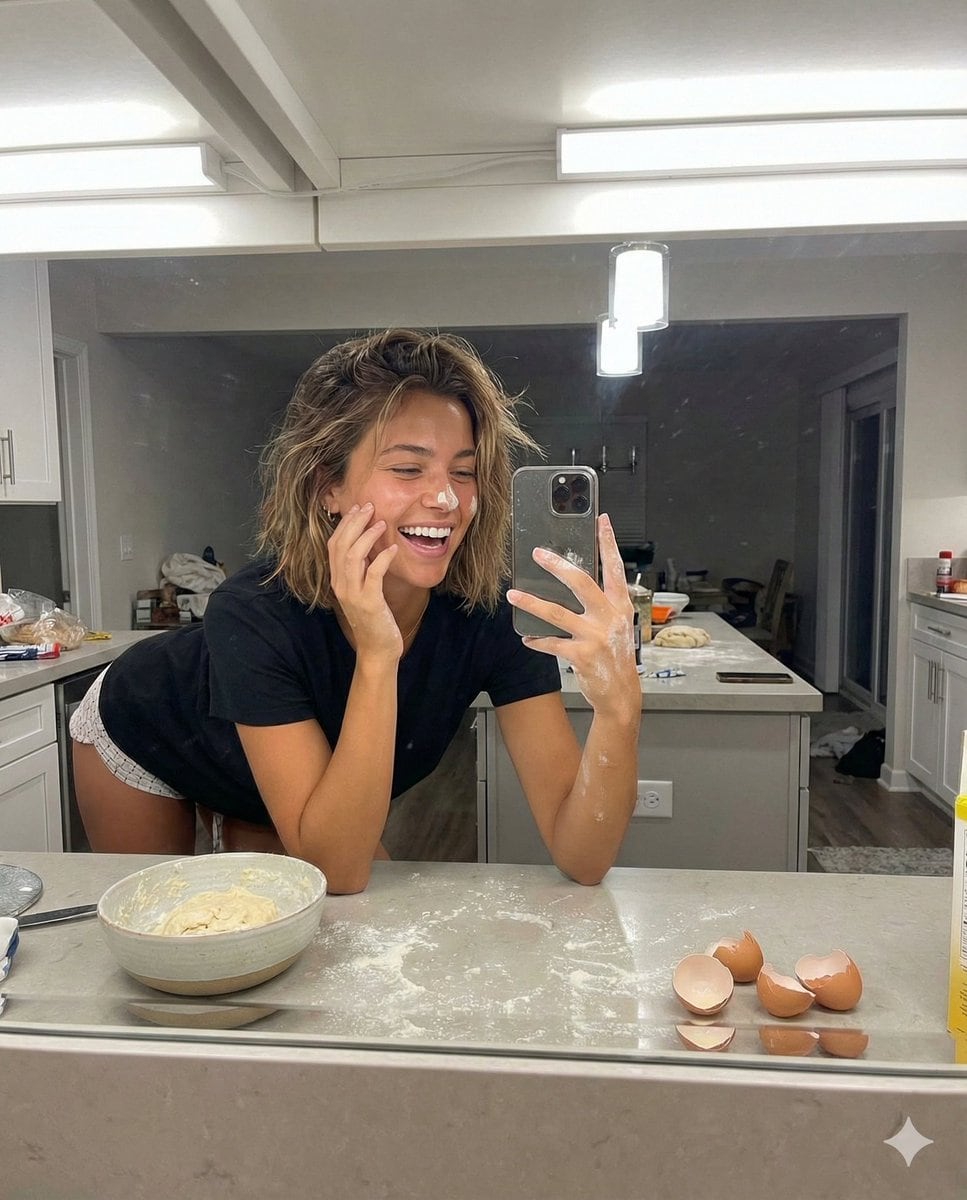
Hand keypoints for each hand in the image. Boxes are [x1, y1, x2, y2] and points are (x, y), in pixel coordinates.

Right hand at [326, 503, 402, 658]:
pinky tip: (393, 548)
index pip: (334, 545)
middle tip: (369, 507)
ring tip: (381, 523)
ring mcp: (353, 594)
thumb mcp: (364, 590)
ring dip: (367, 536)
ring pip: (353, 557)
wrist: (377, 649)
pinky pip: (374, 574)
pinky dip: (383, 558)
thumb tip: (369, 545)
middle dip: (354, 523)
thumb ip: (362, 570)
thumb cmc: (374, 619)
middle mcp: (341, 585)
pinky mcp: (369, 602)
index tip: (357, 508)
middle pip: (341, 546)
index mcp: (338, 580)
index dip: (344, 524)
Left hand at [508, 514, 638, 716]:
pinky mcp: (582, 655)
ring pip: (557, 612)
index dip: (608, 542)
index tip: (601, 520)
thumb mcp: (617, 624)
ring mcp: (596, 636)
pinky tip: (526, 637)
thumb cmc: (616, 655)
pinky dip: (537, 640)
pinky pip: (552, 643)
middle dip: (557, 566)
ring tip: (513, 595)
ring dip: (532, 603)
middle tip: (537, 553)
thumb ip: (601, 603)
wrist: (621, 693)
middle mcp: (610, 617)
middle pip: (581, 583)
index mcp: (620, 605)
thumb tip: (572, 580)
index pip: (615, 567)